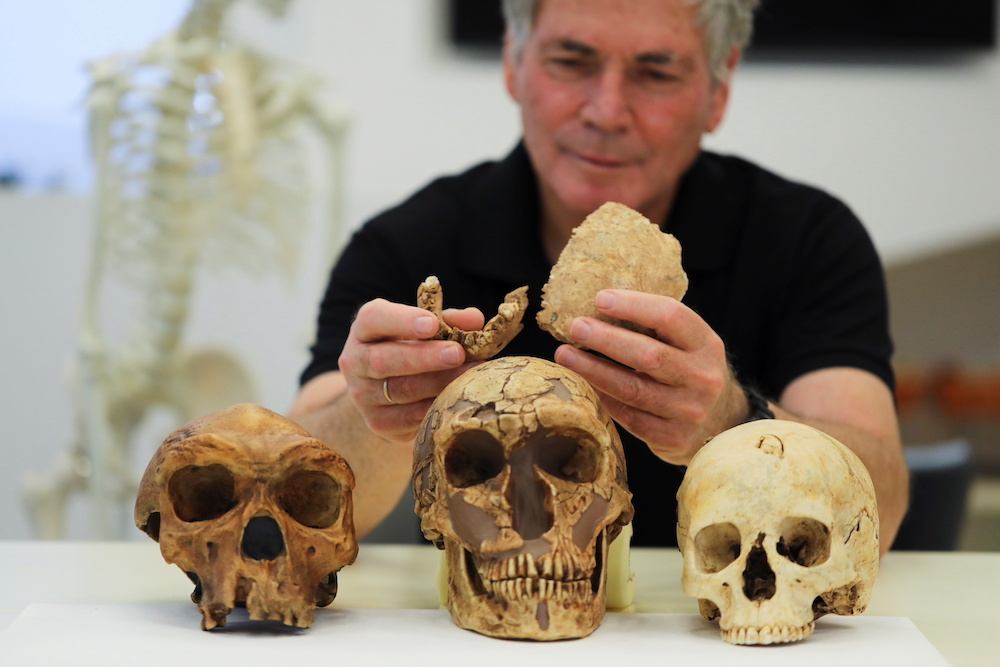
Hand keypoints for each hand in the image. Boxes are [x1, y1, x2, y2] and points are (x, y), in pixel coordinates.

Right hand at [338, 298, 483, 443]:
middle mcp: (355, 361)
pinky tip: (457, 398)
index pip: (373, 318)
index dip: (402, 321)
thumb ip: (448, 321)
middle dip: (424, 357)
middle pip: (384, 360)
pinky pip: (409, 418)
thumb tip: (474, 320)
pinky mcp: (377, 422)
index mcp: (364, 329)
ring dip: (438, 383)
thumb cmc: (411, 348)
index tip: (432, 324)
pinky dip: (435, 407)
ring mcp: (362, 395)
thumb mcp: (424, 328)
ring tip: (470, 375)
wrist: (385, 390)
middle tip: (457, 353)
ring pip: (401, 391)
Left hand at [553, 289, 746, 464]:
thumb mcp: (687, 345)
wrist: (720, 423)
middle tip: (575, 327)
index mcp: (706, 344)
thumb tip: (597, 308)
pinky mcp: (674, 438)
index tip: (599, 299)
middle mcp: (704, 377)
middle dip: (606, 339)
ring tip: (565, 355)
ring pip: (632, 389)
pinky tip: (584, 384)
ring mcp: (690, 411)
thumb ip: (655, 328)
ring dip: (593, 370)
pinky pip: (629, 417)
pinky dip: (603, 398)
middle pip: (648, 355)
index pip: (671, 317)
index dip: (634, 305)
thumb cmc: (688, 371)